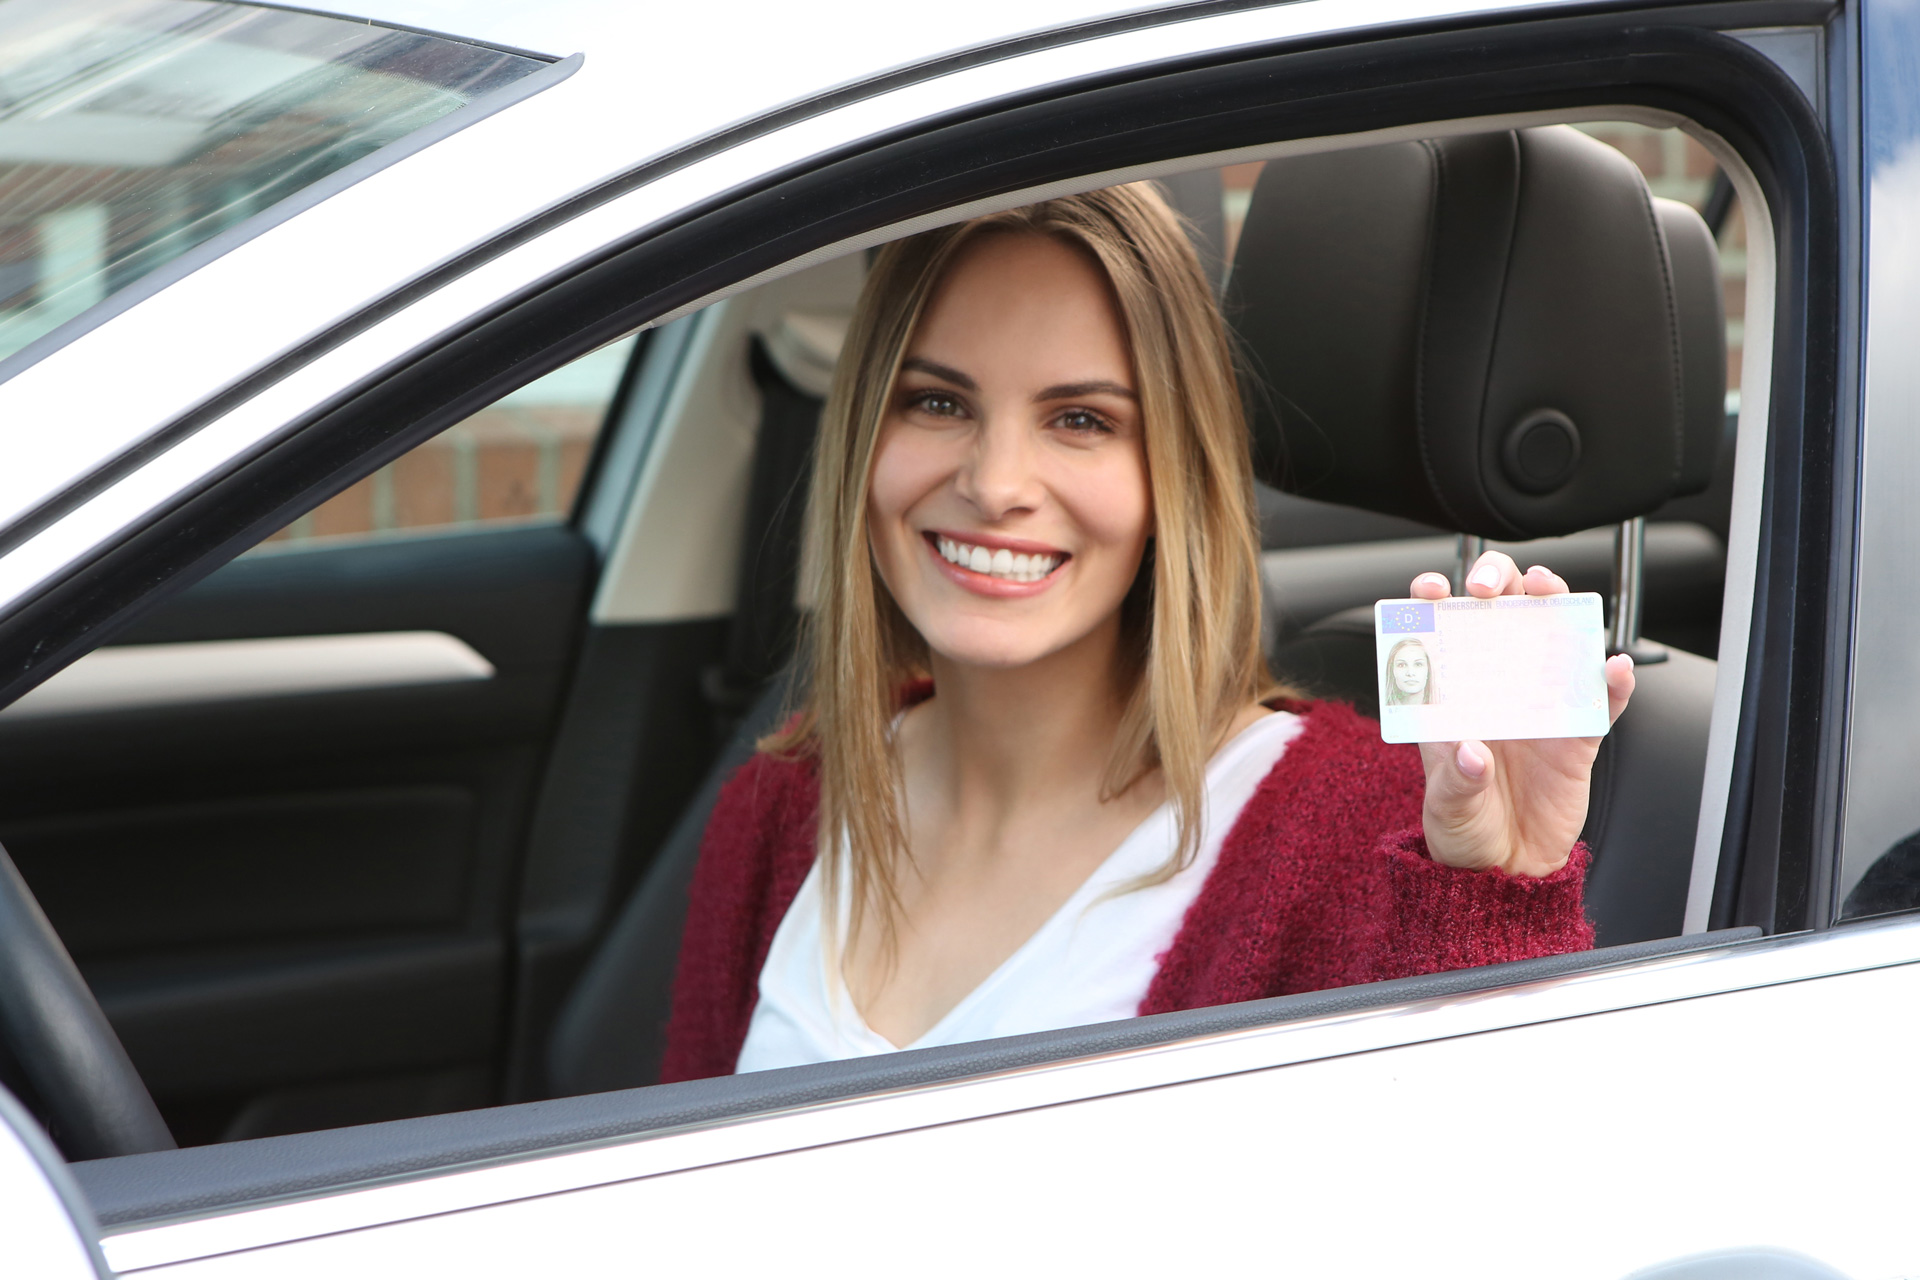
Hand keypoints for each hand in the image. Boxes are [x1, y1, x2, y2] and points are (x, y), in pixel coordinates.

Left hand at [1409, 552, 1635, 877]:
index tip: (1430, 589)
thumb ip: (1456, 780)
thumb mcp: (1446, 809)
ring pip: (1553, 641)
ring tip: (1553, 594)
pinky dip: (1611, 684)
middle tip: (1493, 587)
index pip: (1440, 635)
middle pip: (1502, 617)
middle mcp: (1495, 692)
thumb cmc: (1464, 831)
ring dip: (1555, 609)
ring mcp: (1539, 708)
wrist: (1506, 870)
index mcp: (1451, 701)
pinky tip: (1615, 669)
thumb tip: (1471, 751)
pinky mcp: (1576, 738)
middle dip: (1499, 585)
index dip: (1434, 602)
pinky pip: (1598, 703)